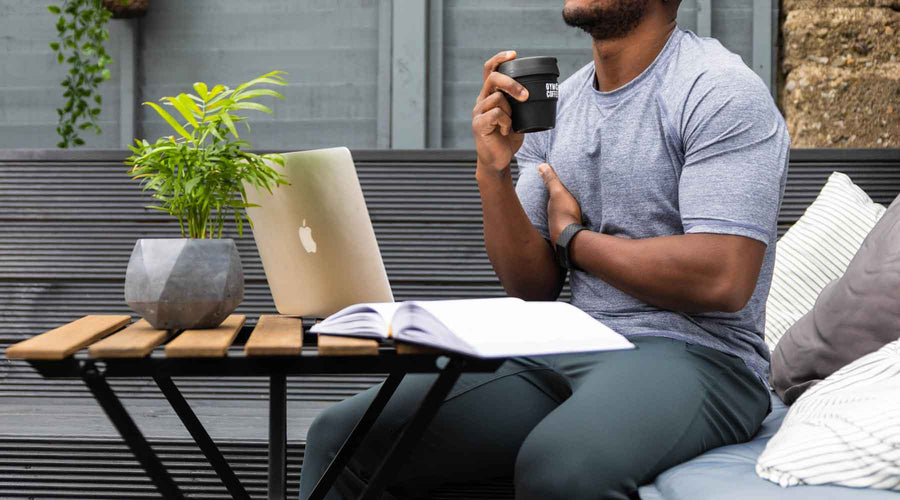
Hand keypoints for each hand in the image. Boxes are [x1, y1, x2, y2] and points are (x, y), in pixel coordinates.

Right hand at [472, 51, 528, 176]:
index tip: (514, 54)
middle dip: (512, 83)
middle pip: (493, 79)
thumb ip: (520, 103)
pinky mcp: (479, 125)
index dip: (500, 59)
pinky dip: (506, 122)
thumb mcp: (518, 116)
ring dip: (511, 111)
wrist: (497, 160)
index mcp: (489, 95)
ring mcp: (478, 112)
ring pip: (498, 99)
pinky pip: (496, 114)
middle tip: (525, 95)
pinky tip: (506, 131)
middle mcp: (481, 100)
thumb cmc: (507, 138)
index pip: (490, 70)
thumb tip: (537, 91)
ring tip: (512, 124)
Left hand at [539, 163, 582, 243]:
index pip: (550, 195)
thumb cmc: (564, 213)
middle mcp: (553, 216)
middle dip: (558, 203)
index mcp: (551, 205)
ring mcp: (560, 226)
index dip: (552, 190)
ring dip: (565, 212)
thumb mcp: (558, 193)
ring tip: (571, 209)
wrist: (571, 237)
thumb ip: (551, 180)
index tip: (555, 186)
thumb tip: (540, 165)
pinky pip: (570, 225)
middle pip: (555, 207)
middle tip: (564, 198)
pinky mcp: (569, 233)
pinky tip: (576, 222)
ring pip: (561, 216)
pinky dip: (571, 221)